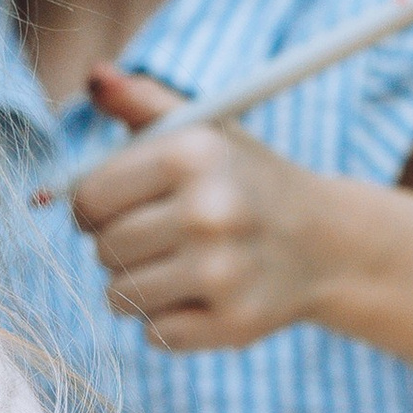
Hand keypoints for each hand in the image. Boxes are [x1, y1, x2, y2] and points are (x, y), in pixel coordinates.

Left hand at [70, 67, 339, 349]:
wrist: (325, 242)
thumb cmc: (241, 180)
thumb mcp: (201, 130)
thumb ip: (140, 102)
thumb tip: (95, 78)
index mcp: (192, 155)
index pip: (87, 198)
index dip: (93, 207)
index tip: (120, 207)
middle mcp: (210, 211)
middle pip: (102, 250)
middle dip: (119, 246)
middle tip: (162, 237)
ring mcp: (225, 272)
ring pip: (119, 296)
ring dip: (136, 287)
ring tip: (177, 267)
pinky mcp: (236, 324)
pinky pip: (154, 335)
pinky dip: (168, 322)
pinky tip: (202, 297)